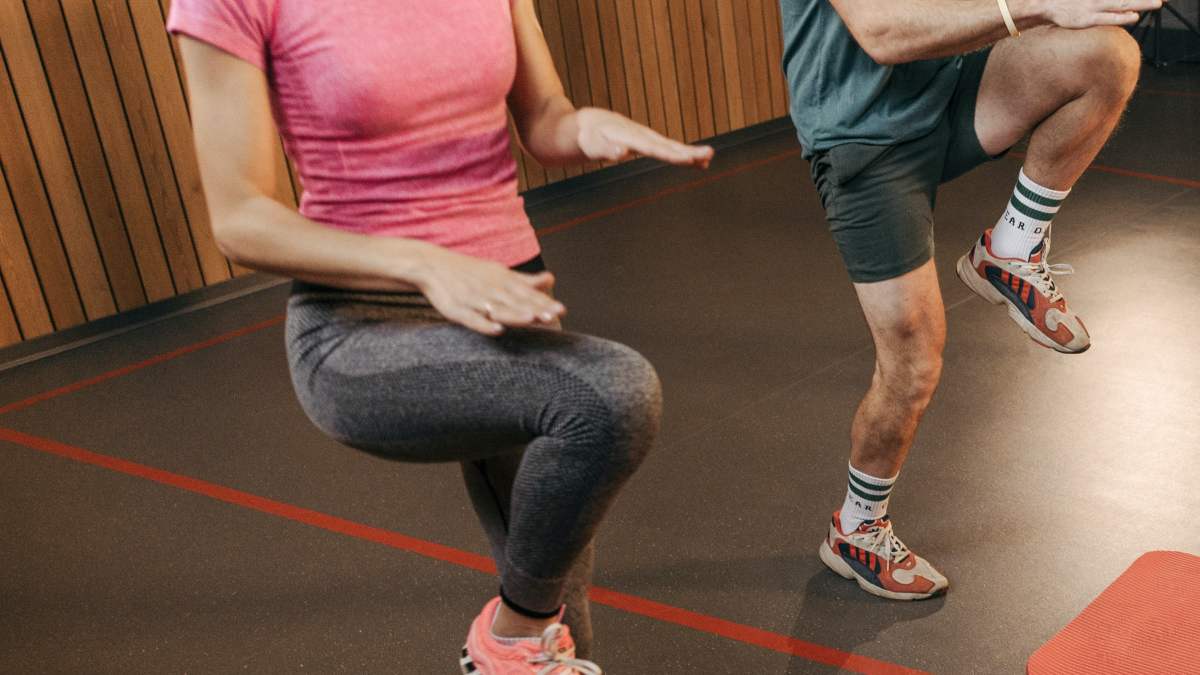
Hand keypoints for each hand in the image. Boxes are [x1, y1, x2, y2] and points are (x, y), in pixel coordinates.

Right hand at [413, 248, 565, 335]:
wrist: (431, 265)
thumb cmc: (469, 272)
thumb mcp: (498, 272)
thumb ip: (524, 281)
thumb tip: (551, 279)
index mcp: (502, 280)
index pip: (526, 294)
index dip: (543, 302)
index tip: (561, 310)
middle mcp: (491, 289)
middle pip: (516, 302)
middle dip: (535, 309)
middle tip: (554, 316)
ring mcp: (474, 299)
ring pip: (497, 309)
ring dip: (515, 314)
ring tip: (531, 319)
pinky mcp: (457, 309)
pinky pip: (472, 319)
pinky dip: (484, 324)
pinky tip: (497, 329)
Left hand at [575, 107, 713, 168]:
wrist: (579, 126)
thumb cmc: (583, 137)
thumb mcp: (590, 144)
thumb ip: (605, 149)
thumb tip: (622, 154)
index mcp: (629, 137)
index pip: (654, 148)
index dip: (672, 154)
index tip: (689, 158)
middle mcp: (639, 135)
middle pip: (667, 145)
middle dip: (689, 151)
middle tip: (709, 155)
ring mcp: (642, 137)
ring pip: (669, 146)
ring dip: (688, 153)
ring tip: (708, 159)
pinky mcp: (642, 141)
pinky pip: (664, 148)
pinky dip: (679, 154)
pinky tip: (692, 161)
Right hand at [1041, 0, 1162, 27]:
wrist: (1045, 4)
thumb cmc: (1066, 2)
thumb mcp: (1086, 0)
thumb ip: (1105, 5)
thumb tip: (1122, 9)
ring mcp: (1095, 6)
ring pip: (1123, 3)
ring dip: (1140, 3)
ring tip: (1157, 4)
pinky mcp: (1087, 18)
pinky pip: (1108, 17)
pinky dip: (1121, 17)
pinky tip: (1134, 16)